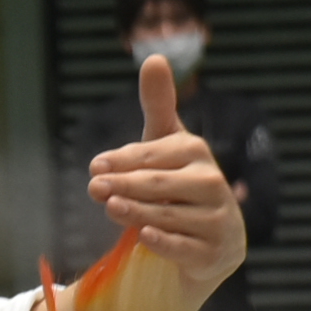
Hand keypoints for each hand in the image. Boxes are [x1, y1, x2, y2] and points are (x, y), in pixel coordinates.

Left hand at [87, 56, 244, 310]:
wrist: (204, 246)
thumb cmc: (176, 189)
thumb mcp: (165, 147)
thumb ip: (159, 107)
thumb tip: (154, 57)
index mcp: (196, 152)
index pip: (155, 154)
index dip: (124, 160)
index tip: (94, 167)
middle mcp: (211, 183)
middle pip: (159, 184)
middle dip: (124, 184)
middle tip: (94, 188)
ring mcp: (216, 220)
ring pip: (168, 215)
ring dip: (137, 211)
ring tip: (111, 207)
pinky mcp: (214, 253)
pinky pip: (184, 247)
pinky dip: (163, 242)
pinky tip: (143, 236)